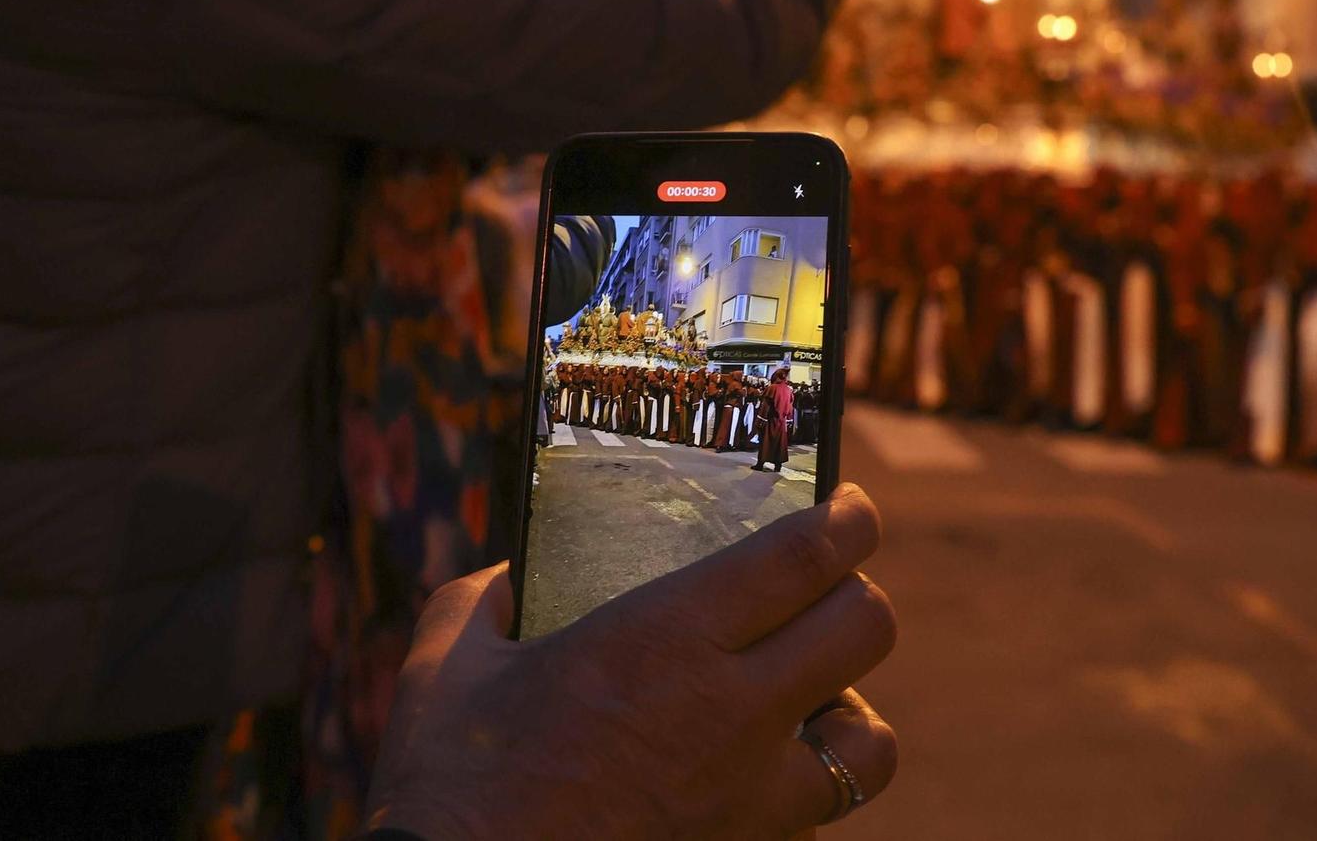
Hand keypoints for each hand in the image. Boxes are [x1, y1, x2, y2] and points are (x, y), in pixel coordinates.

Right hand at [363, 484, 898, 840]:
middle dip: (859, 595)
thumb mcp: (446, 668)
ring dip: (851, 711)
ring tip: (811, 702)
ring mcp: (750, 799)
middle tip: (828, 589)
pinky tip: (754, 783)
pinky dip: (804, 794)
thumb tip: (510, 579)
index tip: (850, 507)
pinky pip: (817, 818)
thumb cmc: (449, 790)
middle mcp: (731, 713)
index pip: (807, 556)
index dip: (851, 520)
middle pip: (867, 627)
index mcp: (666, 640)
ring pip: (870, 743)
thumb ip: (483, 601)